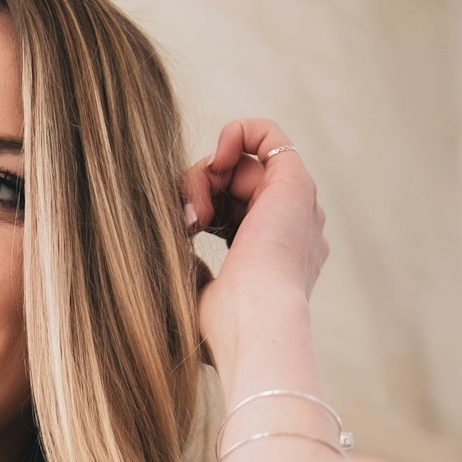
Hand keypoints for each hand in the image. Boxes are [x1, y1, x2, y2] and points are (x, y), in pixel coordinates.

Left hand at [180, 117, 328, 359]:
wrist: (255, 327)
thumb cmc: (225, 328)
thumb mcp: (197, 296)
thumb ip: (187, 269)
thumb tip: (165, 245)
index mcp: (273, 258)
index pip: (229, 215)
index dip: (200, 213)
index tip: (183, 232)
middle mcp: (290, 230)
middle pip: (233, 188)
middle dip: (200, 194)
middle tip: (187, 223)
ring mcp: (296, 207)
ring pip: (240, 167)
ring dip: (207, 179)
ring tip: (197, 215)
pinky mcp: (294, 185)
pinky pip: (269, 135)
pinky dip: (237, 133)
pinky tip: (215, 156)